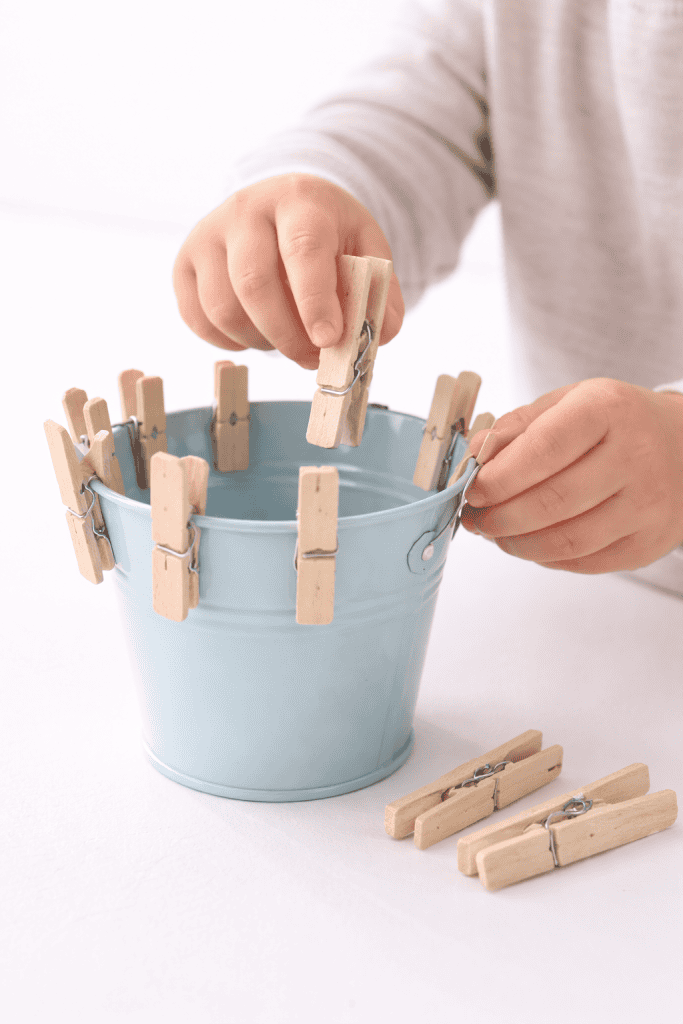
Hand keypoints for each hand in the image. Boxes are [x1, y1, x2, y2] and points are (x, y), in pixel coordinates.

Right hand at [173, 173, 404, 368]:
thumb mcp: (365, 250)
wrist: (283, 206)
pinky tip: (256, 333)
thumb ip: (377, 294)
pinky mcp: (184, 263)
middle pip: (253, 283)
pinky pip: (198, 319)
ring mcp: (208, 235)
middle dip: (286, 335)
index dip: (314, 301)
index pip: (302, 249)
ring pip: (223, 308)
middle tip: (313, 359)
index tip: (329, 340)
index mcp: (299, 200)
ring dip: (260, 341)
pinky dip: (229, 342)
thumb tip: (376, 336)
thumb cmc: (328, 235)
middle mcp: (245, 210)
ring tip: (286, 340)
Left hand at [460, 378, 682, 572]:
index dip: (498, 478)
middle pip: (550, 502)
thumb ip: (519, 426)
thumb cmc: (617, 424)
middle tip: (475, 517)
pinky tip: (530, 542)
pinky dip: (545, 557)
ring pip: (565, 542)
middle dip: (499, 517)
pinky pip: (583, 562)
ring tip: (496, 533)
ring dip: (516, 544)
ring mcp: (646, 505)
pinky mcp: (648, 543)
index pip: (542, 450)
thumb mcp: (572, 403)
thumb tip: (474, 456)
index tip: (472, 490)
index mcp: (607, 410)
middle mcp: (634, 457)